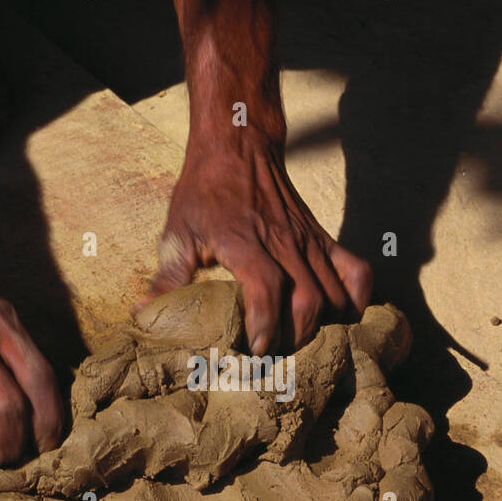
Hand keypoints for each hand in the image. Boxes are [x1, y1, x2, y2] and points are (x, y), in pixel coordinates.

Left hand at [148, 137, 372, 353]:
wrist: (239, 145)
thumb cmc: (203, 193)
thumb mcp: (177, 231)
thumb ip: (166, 277)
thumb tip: (143, 314)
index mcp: (244, 242)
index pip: (267, 290)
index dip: (266, 325)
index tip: (256, 349)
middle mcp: (283, 243)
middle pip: (308, 302)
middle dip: (295, 338)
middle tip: (277, 355)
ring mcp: (309, 241)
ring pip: (334, 294)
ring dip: (324, 327)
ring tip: (302, 343)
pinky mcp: (324, 238)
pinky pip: (357, 272)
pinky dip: (358, 300)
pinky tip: (344, 319)